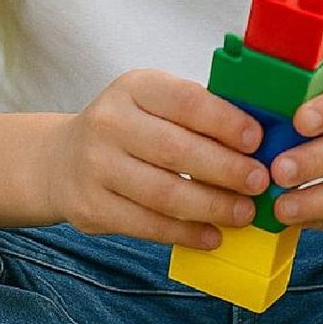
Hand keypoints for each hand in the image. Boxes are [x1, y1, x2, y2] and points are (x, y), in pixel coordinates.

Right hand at [46, 69, 269, 249]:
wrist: (60, 160)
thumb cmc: (129, 128)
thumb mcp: (153, 102)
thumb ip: (197, 112)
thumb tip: (261, 138)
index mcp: (134, 87)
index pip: (185, 101)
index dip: (225, 121)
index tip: (258, 140)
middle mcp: (110, 122)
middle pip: (177, 150)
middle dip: (226, 169)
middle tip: (260, 181)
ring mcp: (96, 167)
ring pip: (164, 193)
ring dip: (212, 206)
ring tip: (244, 213)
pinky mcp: (91, 208)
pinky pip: (147, 225)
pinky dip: (185, 233)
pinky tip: (212, 236)